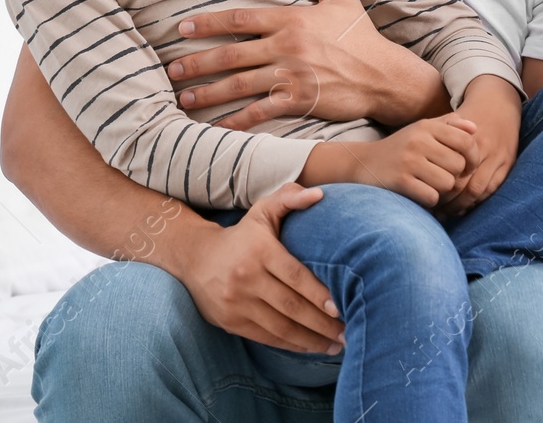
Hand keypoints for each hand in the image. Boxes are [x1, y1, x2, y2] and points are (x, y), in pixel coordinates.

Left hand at [167, 0, 444, 127]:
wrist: (384, 74)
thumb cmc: (361, 34)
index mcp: (291, 19)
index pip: (240, 19)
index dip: (208, 23)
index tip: (182, 27)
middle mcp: (286, 47)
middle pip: (231, 54)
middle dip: (197, 62)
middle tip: (170, 68)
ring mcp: (291, 76)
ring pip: (239, 85)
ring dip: (208, 92)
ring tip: (183, 97)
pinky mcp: (298, 101)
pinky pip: (259, 112)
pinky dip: (235, 121)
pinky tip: (215, 126)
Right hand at [168, 183, 344, 353]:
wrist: (195, 257)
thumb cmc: (241, 235)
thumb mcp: (261, 211)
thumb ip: (289, 199)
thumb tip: (319, 195)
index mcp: (259, 251)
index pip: (295, 276)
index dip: (318, 294)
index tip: (341, 307)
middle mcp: (246, 278)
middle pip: (291, 306)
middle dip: (322, 323)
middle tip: (347, 332)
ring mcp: (236, 303)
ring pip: (280, 327)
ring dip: (310, 340)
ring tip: (335, 345)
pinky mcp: (230, 321)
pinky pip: (266, 337)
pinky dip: (291, 345)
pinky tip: (310, 347)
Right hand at [348, 115, 477, 207]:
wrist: (363, 164)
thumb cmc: (401, 148)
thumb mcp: (422, 130)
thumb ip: (449, 125)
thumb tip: (475, 128)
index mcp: (427, 126)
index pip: (466, 141)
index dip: (473, 158)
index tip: (466, 166)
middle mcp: (418, 140)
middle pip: (459, 166)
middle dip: (454, 176)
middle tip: (441, 177)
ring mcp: (408, 161)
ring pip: (448, 183)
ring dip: (442, 190)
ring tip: (430, 185)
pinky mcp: (400, 181)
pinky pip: (432, 197)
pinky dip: (429, 200)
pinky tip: (419, 193)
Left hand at [437, 78, 521, 216]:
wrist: (498, 103)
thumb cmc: (468, 116)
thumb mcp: (450, 122)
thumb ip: (436, 139)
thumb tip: (415, 167)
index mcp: (465, 139)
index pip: (448, 172)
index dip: (436, 187)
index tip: (424, 195)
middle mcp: (482, 148)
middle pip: (461, 184)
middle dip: (447, 200)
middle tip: (433, 209)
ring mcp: (497, 157)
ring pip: (477, 191)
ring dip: (462, 205)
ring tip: (447, 212)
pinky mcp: (508, 163)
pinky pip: (491, 189)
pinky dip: (477, 201)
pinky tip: (465, 207)